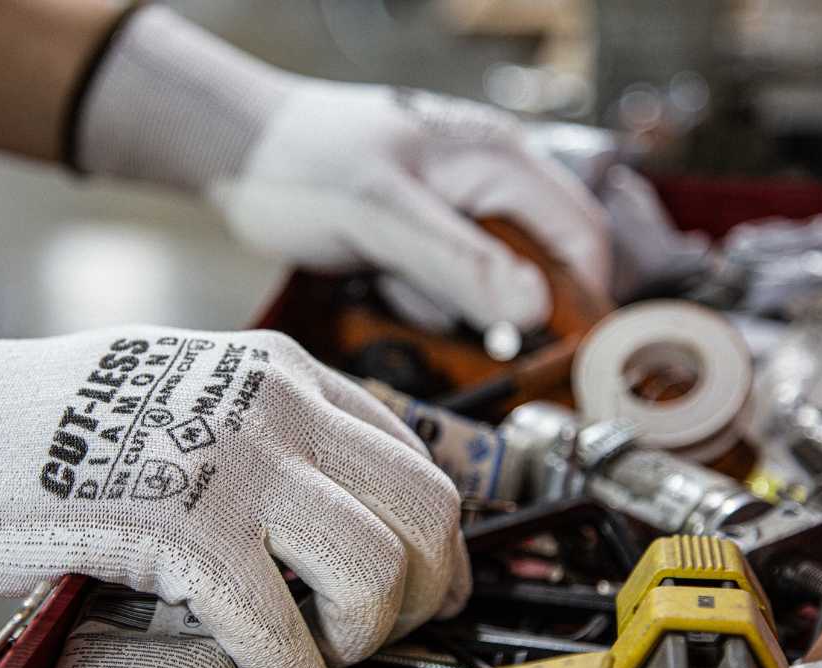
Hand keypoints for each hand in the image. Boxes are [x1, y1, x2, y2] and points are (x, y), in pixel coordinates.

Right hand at [0, 284, 469, 667]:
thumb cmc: (61, 421)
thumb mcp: (196, 396)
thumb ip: (274, 436)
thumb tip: (345, 512)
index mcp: (284, 374)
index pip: (416, 456)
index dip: (438, 540)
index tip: (429, 587)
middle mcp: (275, 405)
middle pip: (423, 509)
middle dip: (423, 590)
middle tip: (380, 631)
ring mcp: (231, 459)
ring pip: (375, 566)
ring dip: (364, 634)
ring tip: (320, 654)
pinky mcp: (179, 523)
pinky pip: (279, 624)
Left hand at [76, 6, 609, 332]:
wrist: (240, 152)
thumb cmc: (302, 164)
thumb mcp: (381, 215)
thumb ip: (457, 262)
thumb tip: (532, 311)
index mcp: (497, 159)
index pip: (578, 236)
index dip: (581, 303)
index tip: (561, 362)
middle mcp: (489, 181)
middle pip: (537, 267)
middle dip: (494, 308)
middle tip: (438, 313)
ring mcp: (457, 210)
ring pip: (487, 287)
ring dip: (444, 304)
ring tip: (388, 277)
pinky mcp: (427, 236)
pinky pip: (446, 287)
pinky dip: (418, 297)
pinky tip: (376, 276)